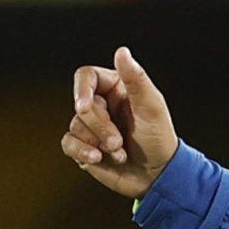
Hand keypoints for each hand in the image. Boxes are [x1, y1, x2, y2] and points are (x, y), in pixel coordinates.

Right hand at [61, 46, 179, 199]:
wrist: (159, 176)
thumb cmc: (159, 139)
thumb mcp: (152, 107)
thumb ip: (136, 79)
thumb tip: (122, 51)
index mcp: (114, 88)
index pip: (86, 77)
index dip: (81, 90)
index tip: (85, 107)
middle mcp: (100, 104)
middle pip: (82, 106)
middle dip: (101, 127)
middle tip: (119, 142)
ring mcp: (91, 127)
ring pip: (76, 127)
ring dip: (99, 143)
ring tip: (120, 153)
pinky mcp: (85, 147)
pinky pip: (69, 144)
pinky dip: (82, 152)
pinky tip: (98, 159)